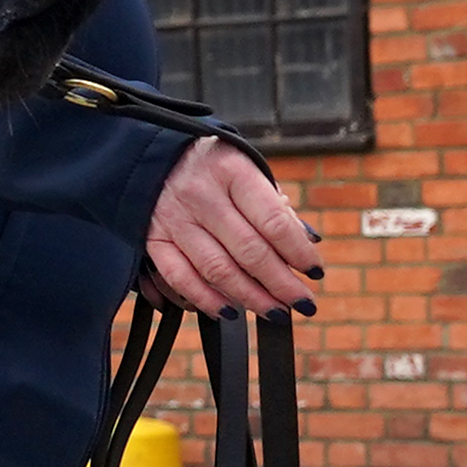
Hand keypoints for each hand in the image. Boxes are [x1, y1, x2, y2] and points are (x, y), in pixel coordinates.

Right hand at [145, 139, 321, 315]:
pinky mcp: (153, 239)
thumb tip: (307, 244)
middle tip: (303, 302)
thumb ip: (274, 205)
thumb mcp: (247, 168)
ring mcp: (174, 219)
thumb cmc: (211, 166)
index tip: (315, 272)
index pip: (274, 222)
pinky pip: (180, 278)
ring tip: (275, 311)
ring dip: (251, 297)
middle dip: (281, 284)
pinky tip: (229, 311)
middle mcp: (201, 195)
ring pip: (218, 270)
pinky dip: (206, 299)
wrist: (150, 155)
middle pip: (250, 251)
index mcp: (232, 171)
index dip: (298, 252)